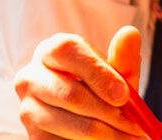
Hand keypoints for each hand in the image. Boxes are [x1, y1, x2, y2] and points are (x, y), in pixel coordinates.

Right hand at [14, 26, 144, 138]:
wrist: (89, 127)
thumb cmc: (103, 92)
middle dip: (107, 110)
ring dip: (104, 132)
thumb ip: (123, 58)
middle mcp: (31, 75)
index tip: (124, 95)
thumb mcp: (118, 76)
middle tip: (134, 125)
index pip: (67, 50)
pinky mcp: (32, 136)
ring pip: (69, 121)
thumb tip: (130, 32)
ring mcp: (28, 108)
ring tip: (127, 136)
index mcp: (52, 49)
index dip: (97, 73)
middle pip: (69, 92)